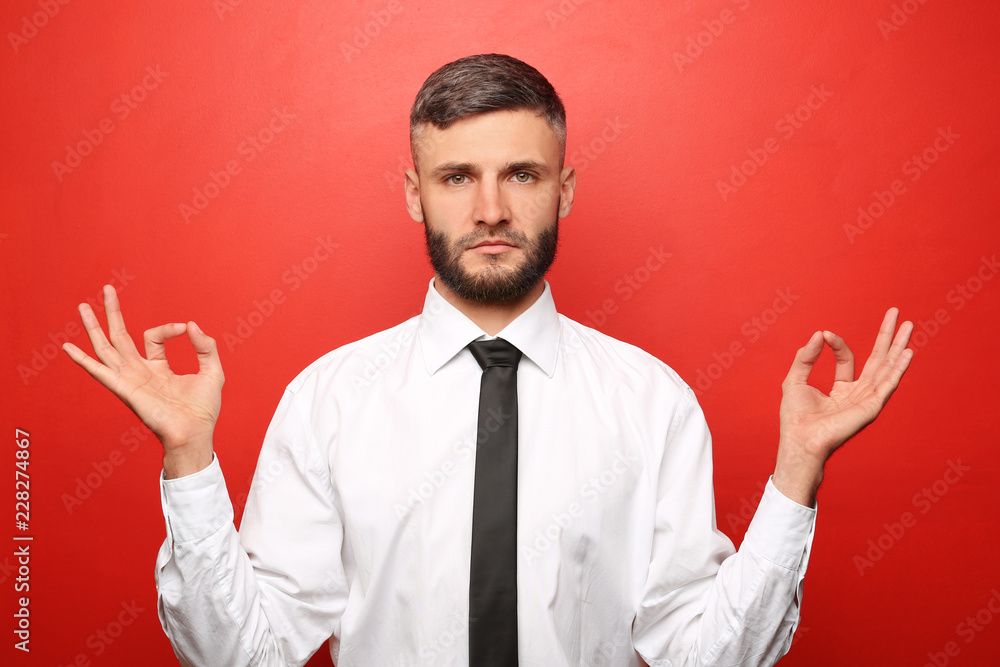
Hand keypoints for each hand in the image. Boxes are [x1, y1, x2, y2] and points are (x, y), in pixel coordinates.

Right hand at [62, 285, 223, 477]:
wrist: (195, 433)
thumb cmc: (203, 409)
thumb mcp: (212, 371)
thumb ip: (205, 346)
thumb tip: (191, 324)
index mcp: (158, 367)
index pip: (153, 336)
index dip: (169, 328)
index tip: (185, 328)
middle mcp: (140, 371)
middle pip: (120, 336)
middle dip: (112, 313)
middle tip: (106, 289)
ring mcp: (130, 380)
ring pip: (106, 348)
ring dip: (93, 327)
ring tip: (82, 306)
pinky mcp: (124, 390)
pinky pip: (100, 372)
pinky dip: (83, 360)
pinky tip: (67, 347)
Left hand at [772, 308, 912, 505]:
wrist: (800, 439)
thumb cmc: (795, 417)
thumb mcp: (795, 379)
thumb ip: (806, 356)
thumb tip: (819, 333)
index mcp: (841, 389)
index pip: (848, 359)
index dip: (838, 344)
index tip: (824, 334)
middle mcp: (858, 393)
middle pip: (877, 359)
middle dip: (887, 336)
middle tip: (897, 313)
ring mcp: (867, 400)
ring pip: (887, 367)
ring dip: (898, 346)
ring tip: (909, 325)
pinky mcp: (872, 406)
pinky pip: (888, 384)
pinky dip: (899, 368)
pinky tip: (908, 352)